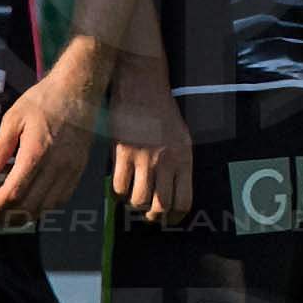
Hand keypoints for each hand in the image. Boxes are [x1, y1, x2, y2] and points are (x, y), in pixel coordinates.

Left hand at [0, 56, 104, 223]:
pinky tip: (32, 201)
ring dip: (25, 214)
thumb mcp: (14, 118)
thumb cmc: (45, 99)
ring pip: (47, 207)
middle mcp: (56, 166)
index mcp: (36, 153)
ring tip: (7, 211)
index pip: (14, 193)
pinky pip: (62, 198)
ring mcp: (71, 170)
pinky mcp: (80, 169)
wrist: (79, 88)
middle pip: (29, 206)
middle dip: (6, 216)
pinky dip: (45, 206)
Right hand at [104, 70, 192, 224]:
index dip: (175, 217)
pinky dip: (118, 193)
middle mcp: (165, 160)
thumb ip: (179, 164)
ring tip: (134, 199)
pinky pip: (118, 186)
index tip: (169, 220)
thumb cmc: (162, 111)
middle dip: (154, 216)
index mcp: (184, 158)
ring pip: (138, 200)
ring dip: (135, 205)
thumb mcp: (182, 137)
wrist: (141, 82)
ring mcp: (143, 157)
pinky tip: (120, 187)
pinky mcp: (122, 152)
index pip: (183, 201)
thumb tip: (174, 194)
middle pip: (160, 206)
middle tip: (150, 214)